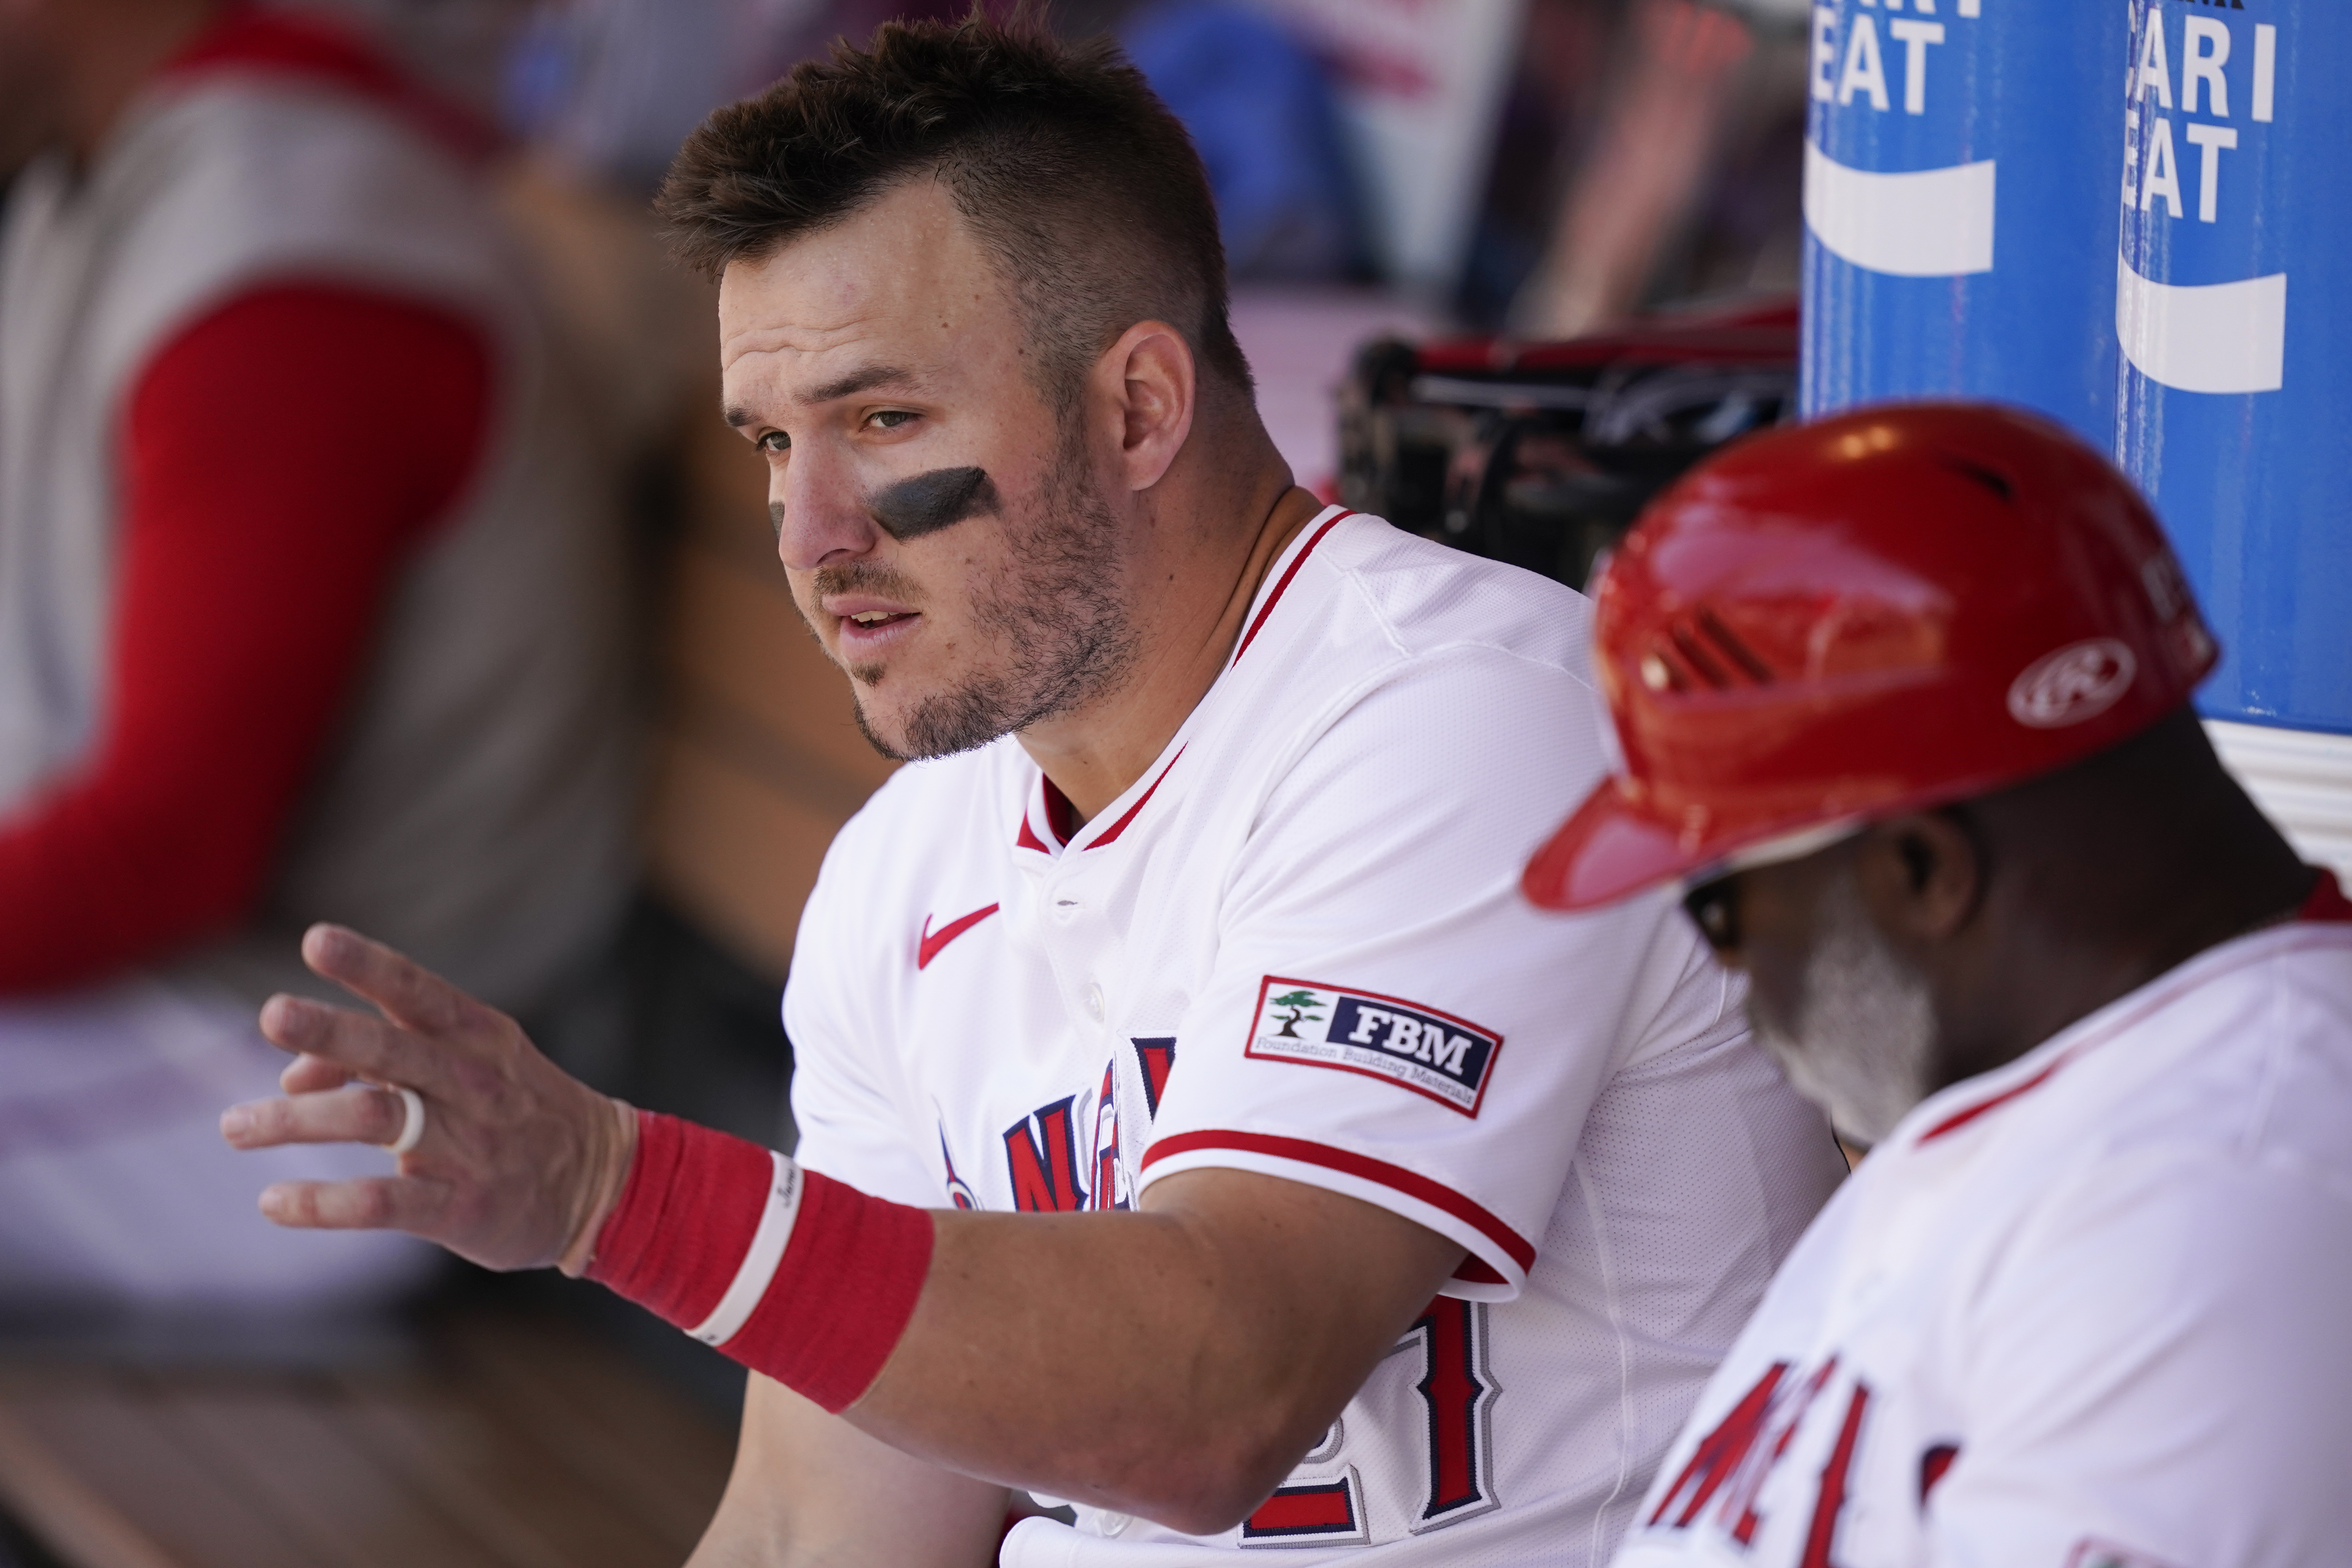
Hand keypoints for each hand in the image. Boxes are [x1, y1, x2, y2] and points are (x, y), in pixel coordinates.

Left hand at [219, 923, 635, 1272]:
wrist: (601, 1182)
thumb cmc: (515, 1111)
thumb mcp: (470, 1064)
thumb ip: (381, 1058)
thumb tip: (292, 1076)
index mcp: (477, 1038)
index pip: (419, 992)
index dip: (368, 964)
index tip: (315, 940)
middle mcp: (472, 1084)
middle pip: (392, 1049)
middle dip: (330, 1030)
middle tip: (270, 1014)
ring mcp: (468, 1146)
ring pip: (375, 1120)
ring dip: (297, 1120)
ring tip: (234, 1127)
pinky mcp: (461, 1207)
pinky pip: (384, 1204)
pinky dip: (323, 1203)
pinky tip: (275, 1202)